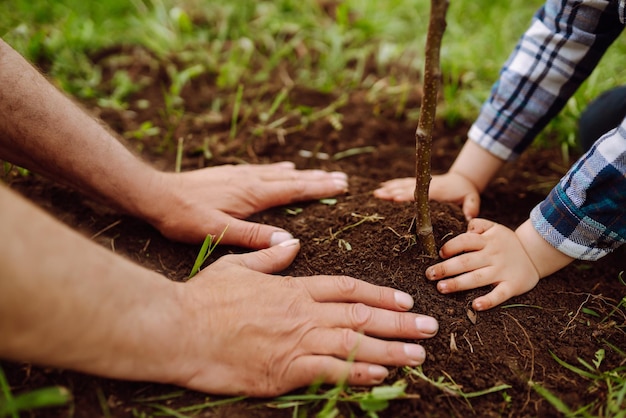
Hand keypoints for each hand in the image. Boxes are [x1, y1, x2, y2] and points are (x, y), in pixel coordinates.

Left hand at [142, 162, 347, 247]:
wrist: (155, 195)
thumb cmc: (184, 217)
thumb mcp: (218, 232)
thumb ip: (254, 237)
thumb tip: (289, 241)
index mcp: (252, 194)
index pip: (294, 190)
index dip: (319, 189)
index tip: (341, 186)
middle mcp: (250, 180)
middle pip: (292, 179)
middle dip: (318, 179)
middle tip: (343, 178)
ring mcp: (240, 174)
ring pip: (280, 173)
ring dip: (303, 174)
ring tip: (322, 172)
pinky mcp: (229, 174)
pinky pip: (263, 169)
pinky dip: (280, 169)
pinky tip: (285, 167)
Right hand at [172, 239, 439, 395]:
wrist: (177, 329)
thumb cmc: (204, 298)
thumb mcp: (237, 266)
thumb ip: (269, 255)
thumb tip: (291, 243)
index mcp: (293, 287)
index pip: (347, 288)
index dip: (379, 295)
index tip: (404, 300)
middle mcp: (302, 313)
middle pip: (361, 316)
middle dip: (400, 322)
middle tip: (430, 328)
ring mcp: (296, 341)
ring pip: (355, 344)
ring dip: (391, 349)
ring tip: (419, 354)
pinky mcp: (285, 370)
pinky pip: (331, 371)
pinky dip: (359, 373)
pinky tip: (383, 376)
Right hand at [373, 172, 479, 219]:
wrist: (463, 179)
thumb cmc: (466, 192)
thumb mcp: (472, 199)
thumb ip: (470, 208)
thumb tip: (469, 218)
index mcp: (436, 191)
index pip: (420, 194)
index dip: (407, 196)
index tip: (396, 198)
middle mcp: (426, 185)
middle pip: (406, 189)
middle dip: (392, 192)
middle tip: (379, 196)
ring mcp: (420, 183)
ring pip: (402, 185)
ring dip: (389, 188)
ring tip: (376, 193)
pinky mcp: (417, 183)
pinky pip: (403, 183)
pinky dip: (392, 184)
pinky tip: (382, 186)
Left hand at [425, 218, 539, 309]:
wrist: (536, 254)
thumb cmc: (506, 242)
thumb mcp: (495, 228)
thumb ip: (478, 225)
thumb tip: (465, 229)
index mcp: (487, 240)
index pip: (465, 241)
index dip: (451, 247)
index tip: (440, 254)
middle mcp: (493, 255)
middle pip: (466, 261)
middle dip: (445, 268)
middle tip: (429, 275)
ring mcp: (502, 271)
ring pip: (477, 278)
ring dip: (458, 284)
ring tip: (441, 288)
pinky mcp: (512, 286)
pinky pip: (500, 294)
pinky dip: (488, 301)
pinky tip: (475, 306)